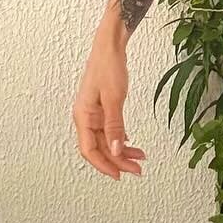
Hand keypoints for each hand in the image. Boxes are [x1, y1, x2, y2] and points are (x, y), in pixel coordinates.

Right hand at [73, 32, 146, 180]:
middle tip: (136, 170)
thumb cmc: (107, 67)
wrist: (109, 47)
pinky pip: (110, 130)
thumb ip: (115, 126)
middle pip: (100, 148)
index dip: (104, 165)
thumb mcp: (114, 99)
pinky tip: (130, 143)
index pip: (90, 150)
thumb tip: (117, 150)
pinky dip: (121, 138)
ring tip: (139, 158)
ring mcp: (94, 113)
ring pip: (106, 140)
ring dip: (122, 151)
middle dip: (118, 161)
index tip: (119, 175)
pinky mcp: (102, 108)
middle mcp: (86, 117)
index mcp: (83, 116)